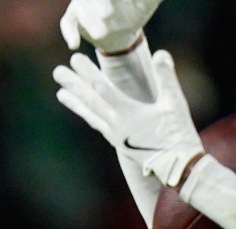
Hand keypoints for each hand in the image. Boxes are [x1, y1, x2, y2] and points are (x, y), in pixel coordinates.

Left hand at [54, 49, 203, 188]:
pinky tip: (83, 111)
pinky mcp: (118, 142)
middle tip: (57, 72)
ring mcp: (116, 135)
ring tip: (60, 93)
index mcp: (128, 114)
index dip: (87, 73)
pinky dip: (88, 116)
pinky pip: (98, 126)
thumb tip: (161, 53)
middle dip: (74, 85)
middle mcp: (116, 125)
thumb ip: (166, 77)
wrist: (178, 167)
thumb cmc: (178, 133)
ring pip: (91, 115)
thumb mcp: (174, 103)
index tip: (74, 59)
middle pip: (90, 101)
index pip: (102, 89)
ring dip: (75, 102)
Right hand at [59, 0, 161, 53]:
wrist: (121, 30)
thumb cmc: (135, 12)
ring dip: (88, 19)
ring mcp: (81, 2)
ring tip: (101, 33)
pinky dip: (69, 33)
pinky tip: (74, 45)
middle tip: (107, 13)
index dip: (105, 1)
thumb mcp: (145, 4)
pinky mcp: (73, 17)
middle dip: (98, 2)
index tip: (110, 11)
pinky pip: (67, 23)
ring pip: (79, 6)